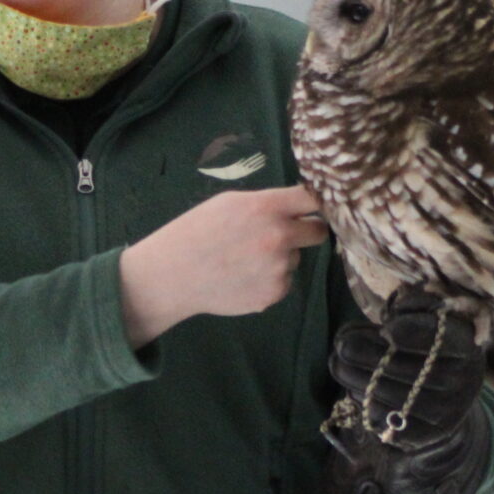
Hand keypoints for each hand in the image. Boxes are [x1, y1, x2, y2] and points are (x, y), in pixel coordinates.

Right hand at [118, 185, 325, 347]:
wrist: (175, 274)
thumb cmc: (197, 231)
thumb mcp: (229, 203)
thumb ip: (267, 204)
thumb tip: (299, 208)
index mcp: (266, 208)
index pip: (312, 199)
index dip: (316, 202)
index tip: (313, 206)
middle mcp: (279, 237)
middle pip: (318, 231)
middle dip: (306, 231)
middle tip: (285, 234)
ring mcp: (279, 269)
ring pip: (295, 258)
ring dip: (280, 257)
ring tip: (245, 259)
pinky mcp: (275, 294)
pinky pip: (283, 281)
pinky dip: (269, 279)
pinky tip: (243, 276)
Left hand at [327, 289, 484, 448]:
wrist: (451, 398)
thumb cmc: (433, 344)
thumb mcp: (433, 318)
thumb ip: (414, 305)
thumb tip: (389, 317)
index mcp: (466, 345)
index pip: (437, 338)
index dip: (409, 332)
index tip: (385, 329)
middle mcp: (461, 382)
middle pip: (400, 367)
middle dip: (361, 352)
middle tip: (341, 343)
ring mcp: (443, 412)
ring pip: (384, 393)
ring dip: (352, 375)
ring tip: (339, 362)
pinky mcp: (423, 434)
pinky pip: (382, 417)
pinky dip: (363, 400)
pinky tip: (357, 387)